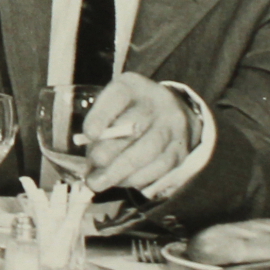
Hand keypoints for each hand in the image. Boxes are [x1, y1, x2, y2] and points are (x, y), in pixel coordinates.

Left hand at [78, 73, 190, 194]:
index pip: (118, 95)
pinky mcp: (180, 150)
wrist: (172, 113)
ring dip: (119, 172)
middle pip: (134, 127)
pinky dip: (136, 179)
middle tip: (91, 169)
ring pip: (147, 152)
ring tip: (99, 182)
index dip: (102, 115)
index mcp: (134, 86)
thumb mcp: (113, 106)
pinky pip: (158, 168)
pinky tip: (120, 182)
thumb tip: (88, 161)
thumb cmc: (131, 111)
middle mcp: (158, 102)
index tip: (89, 134)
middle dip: (108, 152)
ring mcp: (173, 126)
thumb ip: (100, 125)